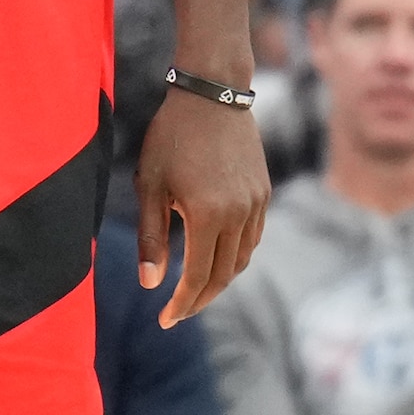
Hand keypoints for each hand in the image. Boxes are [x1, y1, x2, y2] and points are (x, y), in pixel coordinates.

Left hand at [133, 89, 268, 326]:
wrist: (212, 93)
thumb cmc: (171, 136)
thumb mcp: (150, 185)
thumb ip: (151, 237)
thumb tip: (150, 284)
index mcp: (208, 215)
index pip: (198, 277)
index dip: (182, 304)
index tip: (165, 320)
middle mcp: (239, 214)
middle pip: (223, 275)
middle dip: (200, 300)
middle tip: (177, 314)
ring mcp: (256, 203)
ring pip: (241, 259)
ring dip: (219, 280)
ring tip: (194, 291)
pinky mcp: (263, 192)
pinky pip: (252, 237)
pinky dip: (234, 256)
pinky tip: (215, 258)